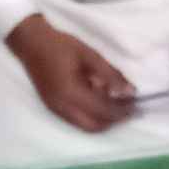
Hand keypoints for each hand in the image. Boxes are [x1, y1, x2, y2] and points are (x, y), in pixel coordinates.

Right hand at [6, 14, 134, 131]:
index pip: (103, 111)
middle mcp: (62, 108)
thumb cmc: (61, 45)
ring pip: (85, 125)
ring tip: (116, 104)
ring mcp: (56, 109)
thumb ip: (111, 75)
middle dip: (113, 120)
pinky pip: (76, 119)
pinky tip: (98, 99)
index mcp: (71, 94)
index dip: (122, 111)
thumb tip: (130, 91)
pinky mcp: (53, 107)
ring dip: (102, 119)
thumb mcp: (90, 56)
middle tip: (129, 108)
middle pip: (94, 126)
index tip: (137, 106)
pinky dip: (91, 115)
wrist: (31, 42)